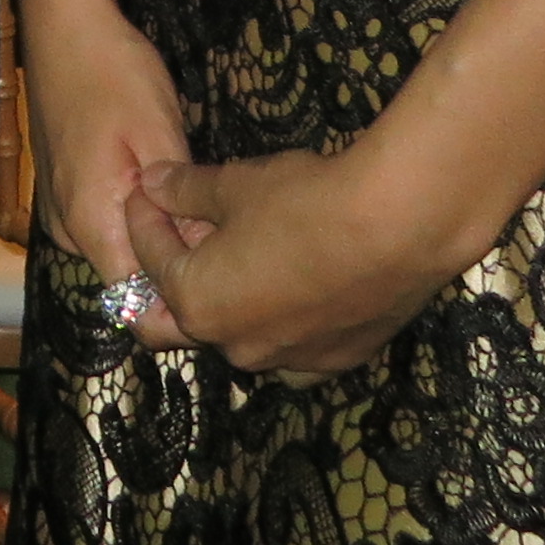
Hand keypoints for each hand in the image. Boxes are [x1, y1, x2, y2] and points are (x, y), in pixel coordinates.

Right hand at [17, 0, 199, 348]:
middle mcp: (66, 228)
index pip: (135, 299)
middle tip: (216, 220)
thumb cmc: (114, 72)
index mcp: (89, 221)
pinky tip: (156, 172)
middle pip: (128, 273)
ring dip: (154, 230)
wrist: (63, 23)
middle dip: (173, 257)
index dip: (181, 289)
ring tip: (191, 194)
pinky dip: (133, 210)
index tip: (220, 265)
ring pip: (118, 245)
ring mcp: (58, 210)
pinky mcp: (59, 190)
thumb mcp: (160, 134)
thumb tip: (204, 256)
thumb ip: (179, 206)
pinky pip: (104, 220)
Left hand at [123, 147, 468, 378]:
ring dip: (229, 303)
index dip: (144, 220)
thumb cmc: (305, 201)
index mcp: (198, 306)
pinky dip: (280, 323)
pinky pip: (293, 348)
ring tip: (236, 260)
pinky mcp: (338, 361)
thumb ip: (186, 190)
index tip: (145, 193)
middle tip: (175, 239)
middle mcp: (237, 348)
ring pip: (240, 338)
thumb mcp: (235, 185)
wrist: (399, 227)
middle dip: (171, 279)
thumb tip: (152, 182)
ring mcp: (290, 362)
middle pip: (184, 317)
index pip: (153, 261)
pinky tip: (288, 293)